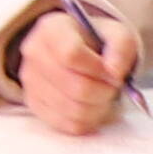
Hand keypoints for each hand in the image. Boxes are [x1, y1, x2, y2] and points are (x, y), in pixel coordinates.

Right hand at [12, 0, 139, 134]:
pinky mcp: (34, 104)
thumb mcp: (117, 34)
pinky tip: (92, 106)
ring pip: (73, 109)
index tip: (113, 72)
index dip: (98, 69)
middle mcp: (34, 54)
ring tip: (103, 95)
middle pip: (75, 86)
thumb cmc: (96, 42)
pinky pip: (67, 124)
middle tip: (113, 86)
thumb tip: (114, 72)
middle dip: (104, 91)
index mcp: (51, 30)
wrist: (76, 51)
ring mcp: (31, 81)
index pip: (71, 55)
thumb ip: (122, 48)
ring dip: (98, 108)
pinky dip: (88, 120)